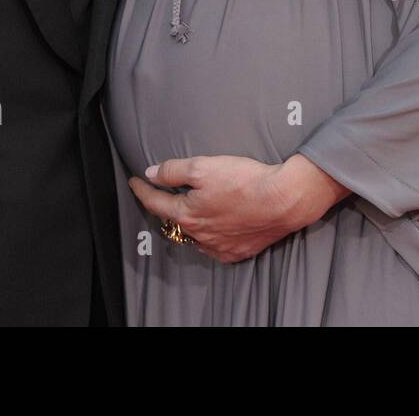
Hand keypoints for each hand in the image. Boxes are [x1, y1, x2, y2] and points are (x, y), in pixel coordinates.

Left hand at [127, 152, 350, 262]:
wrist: (284, 200)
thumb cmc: (243, 180)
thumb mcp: (203, 166)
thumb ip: (173, 171)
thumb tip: (151, 174)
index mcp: (187, 214)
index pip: (156, 203)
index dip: (142, 190)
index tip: (135, 181)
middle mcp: (200, 236)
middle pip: (175, 221)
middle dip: (165, 208)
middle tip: (162, 194)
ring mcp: (220, 247)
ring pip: (195, 235)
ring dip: (189, 222)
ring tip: (190, 208)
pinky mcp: (238, 252)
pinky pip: (216, 245)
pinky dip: (210, 235)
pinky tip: (215, 226)